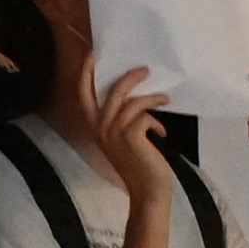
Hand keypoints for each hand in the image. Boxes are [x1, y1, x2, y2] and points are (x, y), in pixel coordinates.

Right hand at [79, 63, 173, 199]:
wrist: (148, 192)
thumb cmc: (139, 166)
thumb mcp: (123, 139)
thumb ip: (121, 119)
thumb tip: (133, 93)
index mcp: (95, 127)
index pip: (84, 93)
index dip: (86, 72)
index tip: (94, 55)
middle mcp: (100, 127)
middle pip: (112, 89)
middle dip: (129, 76)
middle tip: (145, 70)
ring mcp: (114, 132)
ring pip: (131, 100)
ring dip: (151, 97)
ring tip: (165, 98)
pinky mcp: (131, 136)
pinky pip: (145, 115)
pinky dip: (156, 121)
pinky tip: (161, 133)